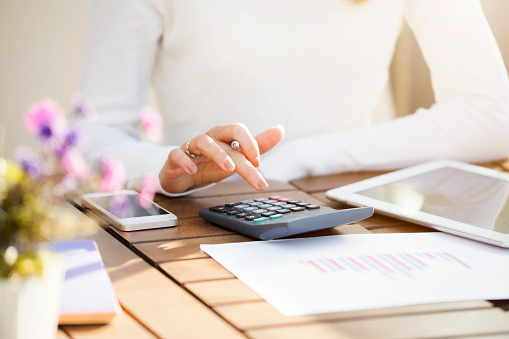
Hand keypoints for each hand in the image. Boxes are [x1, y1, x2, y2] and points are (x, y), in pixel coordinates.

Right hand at [159, 124, 284, 192]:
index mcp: (223, 137)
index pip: (238, 131)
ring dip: (217, 153)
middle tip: (255, 169)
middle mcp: (208, 138)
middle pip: (225, 138)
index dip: (250, 143)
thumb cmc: (211, 164)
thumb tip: (280, 130)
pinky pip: (177, 155)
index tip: (259, 163)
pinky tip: (194, 169)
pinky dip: (185, 160)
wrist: (183, 176)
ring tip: (228, 168)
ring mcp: (190, 147)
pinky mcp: (175, 158)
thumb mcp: (236, 158)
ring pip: (202, 142)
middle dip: (242, 155)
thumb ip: (258, 146)